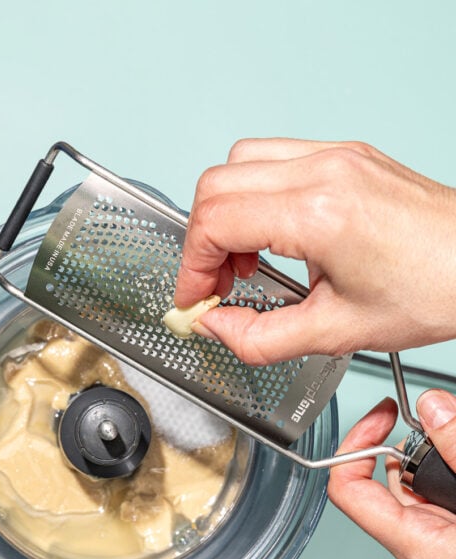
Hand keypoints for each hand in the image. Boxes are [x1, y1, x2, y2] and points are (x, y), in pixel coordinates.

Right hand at [174, 139, 455, 364]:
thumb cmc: (433, 290)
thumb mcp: (336, 333)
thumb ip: (260, 338)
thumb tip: (216, 328)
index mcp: (318, 213)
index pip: (215, 221)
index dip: (191, 267)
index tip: (195, 299)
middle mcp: (324, 171)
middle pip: (216, 183)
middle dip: (201, 240)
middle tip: (214, 285)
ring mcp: (337, 156)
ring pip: (240, 161)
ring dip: (226, 213)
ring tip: (244, 262)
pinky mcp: (348, 156)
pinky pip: (275, 159)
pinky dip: (256, 196)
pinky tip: (273, 236)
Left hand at [327, 389, 455, 558]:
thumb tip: (434, 410)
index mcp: (417, 544)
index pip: (349, 490)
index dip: (356, 443)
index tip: (384, 413)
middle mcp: (423, 547)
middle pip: (395, 479)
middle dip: (421, 441)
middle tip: (448, 419)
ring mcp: (445, 546)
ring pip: (428, 487)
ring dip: (447, 456)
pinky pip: (450, 500)